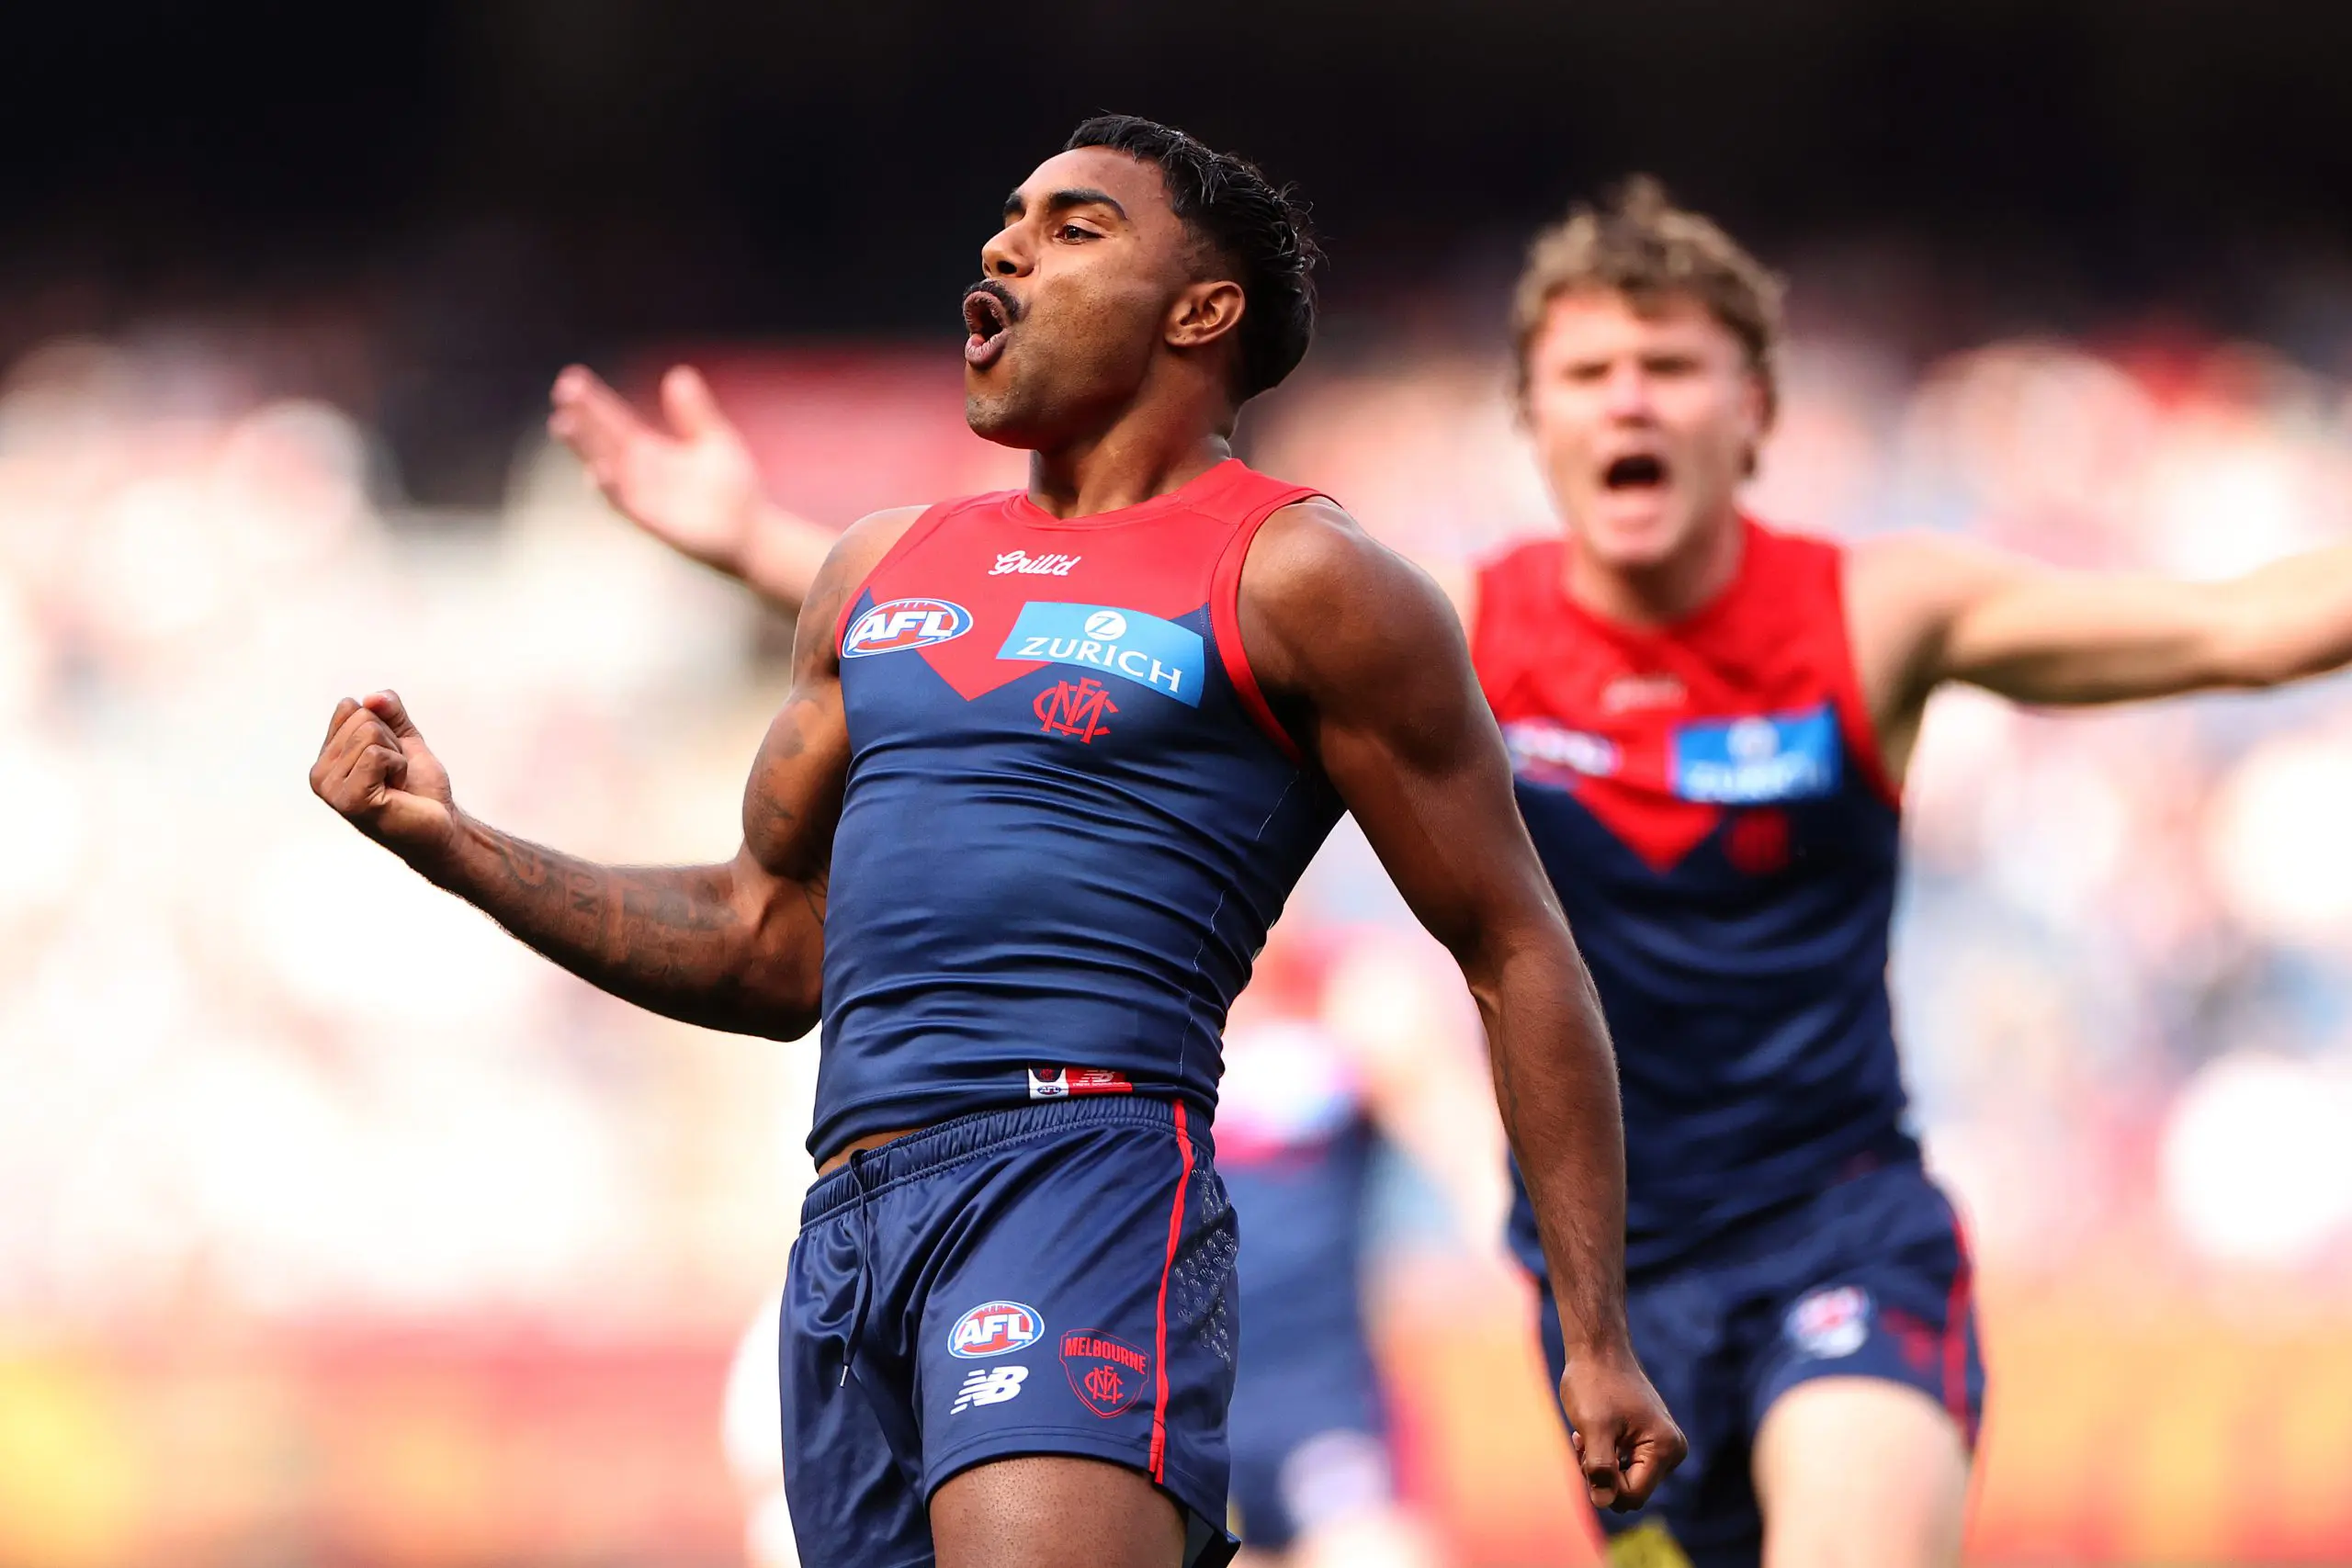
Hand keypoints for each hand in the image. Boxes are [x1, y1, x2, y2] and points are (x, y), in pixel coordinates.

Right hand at [310, 691, 459, 866]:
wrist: (441, 824)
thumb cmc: (419, 788)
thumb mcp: (404, 738)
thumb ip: (389, 712)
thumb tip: (372, 697)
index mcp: (327, 757)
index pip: (350, 708)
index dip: (384, 728)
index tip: (389, 757)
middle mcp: (320, 774)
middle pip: (362, 719)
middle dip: (392, 742)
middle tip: (396, 773)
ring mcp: (330, 789)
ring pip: (369, 734)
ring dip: (396, 757)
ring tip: (395, 783)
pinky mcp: (348, 800)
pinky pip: (376, 755)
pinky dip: (397, 767)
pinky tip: (396, 790)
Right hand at [548, 363, 764, 570]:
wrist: (754, 534)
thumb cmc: (734, 489)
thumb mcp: (715, 439)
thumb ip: (695, 411)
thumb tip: (678, 374)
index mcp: (649, 451)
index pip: (613, 421)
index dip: (593, 402)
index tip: (571, 377)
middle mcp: (639, 474)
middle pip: (603, 441)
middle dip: (582, 418)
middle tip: (563, 390)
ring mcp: (643, 498)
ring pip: (606, 469)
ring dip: (585, 448)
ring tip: (564, 423)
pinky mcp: (654, 523)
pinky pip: (626, 505)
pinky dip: (611, 490)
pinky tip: (598, 471)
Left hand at [1560, 1345, 1685, 1511]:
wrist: (1598, 1350)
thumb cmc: (1595, 1383)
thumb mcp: (1593, 1428)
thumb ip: (1600, 1468)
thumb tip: (1603, 1503)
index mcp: (1665, 1448)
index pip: (1632, 1495)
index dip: (1604, 1484)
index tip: (1585, 1456)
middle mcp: (1672, 1451)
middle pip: (1631, 1492)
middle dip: (1601, 1476)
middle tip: (1583, 1446)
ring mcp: (1662, 1447)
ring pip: (1625, 1481)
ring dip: (1600, 1467)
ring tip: (1585, 1438)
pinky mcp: (1649, 1442)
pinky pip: (1626, 1468)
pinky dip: (1605, 1458)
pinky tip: (1592, 1436)